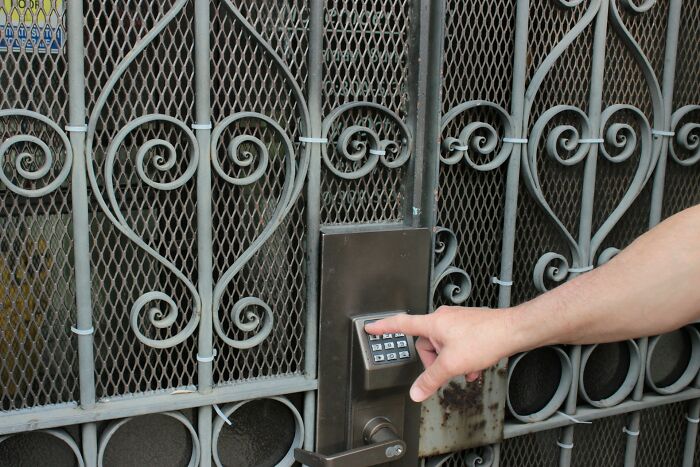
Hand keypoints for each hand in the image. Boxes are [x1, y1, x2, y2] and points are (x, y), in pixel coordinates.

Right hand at [365, 306, 519, 402]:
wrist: (512, 331)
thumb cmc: (484, 338)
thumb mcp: (452, 365)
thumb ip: (431, 379)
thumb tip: (416, 392)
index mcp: (432, 323)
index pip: (401, 324)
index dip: (383, 327)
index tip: (371, 328)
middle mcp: (442, 318)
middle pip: (425, 343)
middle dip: (434, 360)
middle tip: (447, 370)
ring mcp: (456, 321)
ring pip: (443, 346)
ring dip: (451, 361)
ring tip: (465, 369)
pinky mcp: (468, 326)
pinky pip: (456, 344)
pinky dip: (462, 358)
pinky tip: (473, 368)